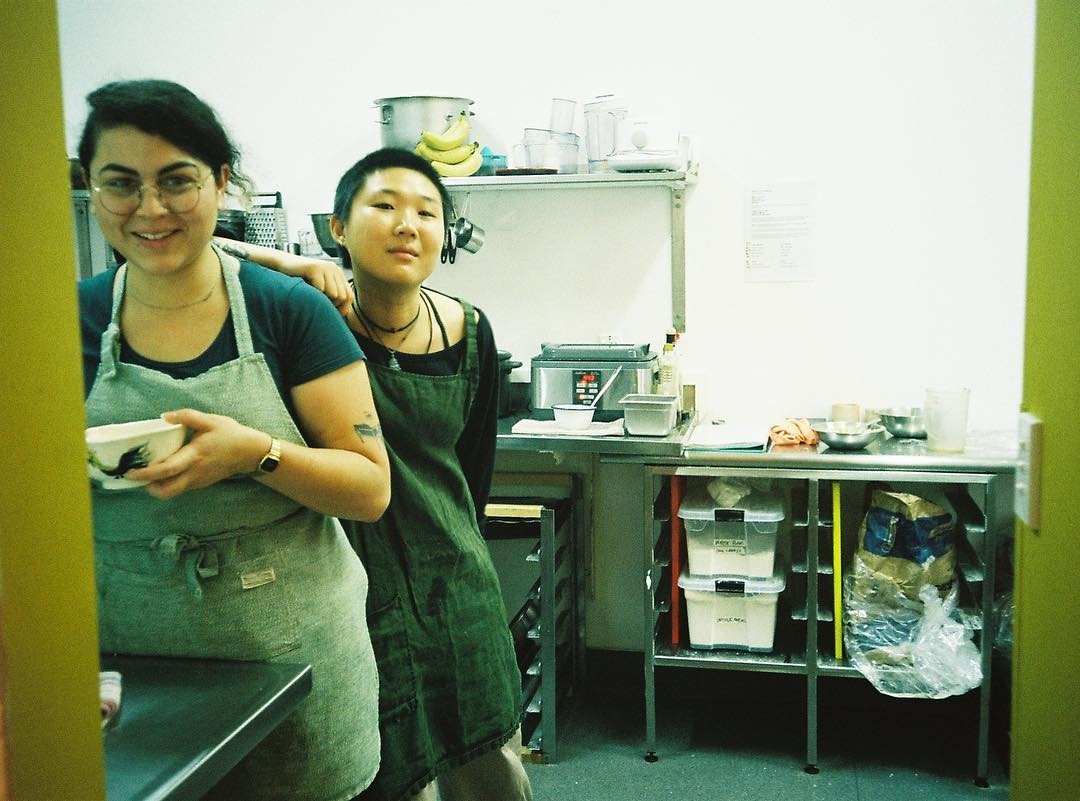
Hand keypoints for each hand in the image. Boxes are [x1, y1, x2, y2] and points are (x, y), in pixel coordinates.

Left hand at [124, 409, 266, 499]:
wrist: (251, 453)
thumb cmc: (231, 435)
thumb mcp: (210, 420)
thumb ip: (187, 416)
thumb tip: (164, 416)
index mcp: (194, 456)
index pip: (167, 469)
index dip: (147, 473)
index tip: (131, 472)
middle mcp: (194, 473)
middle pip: (166, 491)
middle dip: (147, 487)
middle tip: (136, 475)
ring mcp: (197, 481)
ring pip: (171, 492)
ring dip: (156, 486)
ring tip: (147, 471)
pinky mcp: (200, 483)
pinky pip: (179, 487)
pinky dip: (167, 482)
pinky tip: (164, 469)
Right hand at [287, 256, 353, 315]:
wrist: (281, 265)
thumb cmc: (299, 281)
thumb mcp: (319, 289)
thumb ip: (332, 297)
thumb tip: (344, 313)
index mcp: (337, 274)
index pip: (349, 296)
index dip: (342, 308)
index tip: (329, 313)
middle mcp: (334, 269)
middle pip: (343, 297)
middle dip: (331, 305)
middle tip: (317, 304)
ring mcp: (325, 267)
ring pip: (334, 294)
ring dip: (322, 300)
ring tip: (311, 295)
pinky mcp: (315, 268)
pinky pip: (321, 289)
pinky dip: (313, 294)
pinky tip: (306, 289)